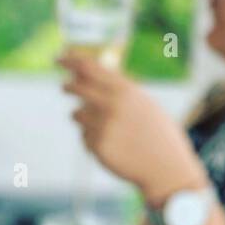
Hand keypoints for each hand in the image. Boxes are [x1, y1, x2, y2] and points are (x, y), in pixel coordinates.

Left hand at [58, 50, 205, 207]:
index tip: (59, 59)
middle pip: (77, 87)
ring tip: (108, 127)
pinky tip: (114, 146)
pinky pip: (84, 136)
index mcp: (126, 90)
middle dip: (68, 86)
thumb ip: (117, 89)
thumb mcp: (142, 103)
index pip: (90, 67)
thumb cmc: (156, 132)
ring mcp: (103, 125)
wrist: (165, 166)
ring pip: (77, 114)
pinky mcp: (97, 146)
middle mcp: (112, 104)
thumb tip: (87, 74)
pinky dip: (93, 138)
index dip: (71, 61)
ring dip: (83, 117)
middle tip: (64, 86)